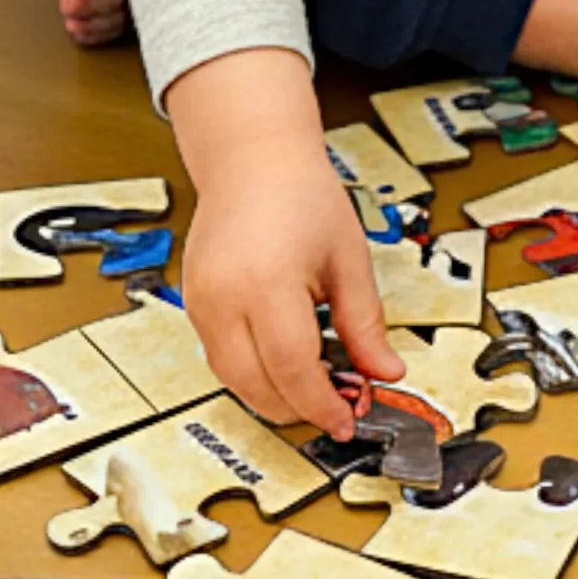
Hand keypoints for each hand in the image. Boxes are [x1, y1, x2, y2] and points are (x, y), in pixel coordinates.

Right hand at [164, 47, 400, 435]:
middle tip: (336, 410)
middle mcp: (223, 298)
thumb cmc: (303, 197)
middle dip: (297, 408)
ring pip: (231, 378)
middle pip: (255, 384)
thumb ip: (366, 325)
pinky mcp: (192, 302)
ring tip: (316, 392)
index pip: (292, 370)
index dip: (321, 404)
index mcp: (267, 284)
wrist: (254, 159)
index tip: (347, 420)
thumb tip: (385, 374)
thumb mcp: (350, 262)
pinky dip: (252, 372)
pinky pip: (219, 357)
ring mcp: (200, 302)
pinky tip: (285, 367)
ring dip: (272, 396)